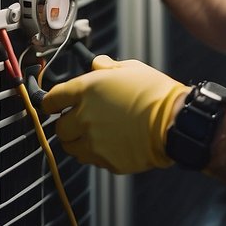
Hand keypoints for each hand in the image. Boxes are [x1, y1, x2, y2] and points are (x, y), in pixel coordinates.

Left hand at [42, 56, 189, 174]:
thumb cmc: (155, 93)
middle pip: (59, 127)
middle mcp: (84, 117)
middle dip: (68, 123)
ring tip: (96, 134)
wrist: (174, 121)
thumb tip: (96, 64)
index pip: (51, 99)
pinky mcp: (105, 161)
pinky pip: (92, 159)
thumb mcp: (132, 68)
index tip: (53, 105)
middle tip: (82, 119)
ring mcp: (94, 142)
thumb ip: (107, 67)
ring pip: (71, 147)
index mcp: (87, 90)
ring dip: (79, 141)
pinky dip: (97, 153)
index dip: (51, 102)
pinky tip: (112, 143)